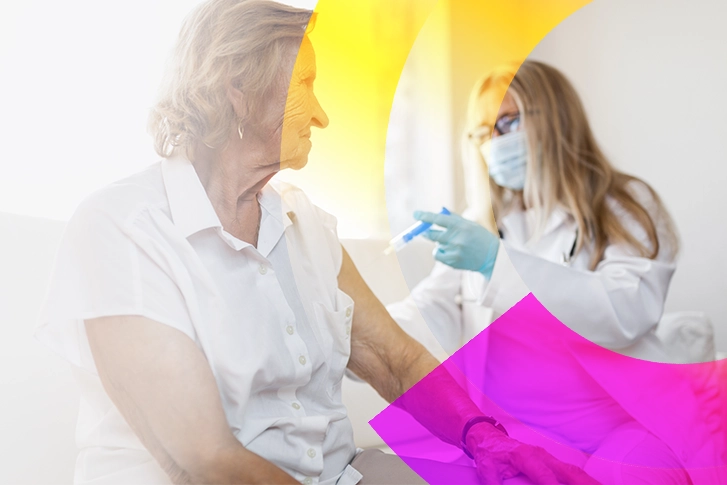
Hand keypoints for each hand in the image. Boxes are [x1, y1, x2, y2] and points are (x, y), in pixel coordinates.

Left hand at [413, 211, 499, 277]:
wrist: (492, 256)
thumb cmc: (479, 237)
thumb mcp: (469, 224)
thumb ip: (453, 218)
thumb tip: (439, 211)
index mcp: (460, 225)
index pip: (438, 219)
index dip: (425, 216)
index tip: (415, 214)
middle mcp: (456, 238)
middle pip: (431, 234)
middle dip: (426, 232)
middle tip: (425, 231)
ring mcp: (454, 250)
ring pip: (436, 245)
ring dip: (439, 243)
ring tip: (452, 244)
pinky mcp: (453, 261)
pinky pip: (438, 255)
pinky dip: (440, 253)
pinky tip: (449, 252)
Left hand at [466, 423, 600, 484]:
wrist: (487, 438)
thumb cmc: (489, 454)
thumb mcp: (487, 472)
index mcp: (525, 456)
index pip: (543, 475)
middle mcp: (541, 455)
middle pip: (569, 472)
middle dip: (585, 484)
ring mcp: (549, 459)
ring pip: (574, 472)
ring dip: (588, 483)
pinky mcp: (551, 464)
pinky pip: (571, 473)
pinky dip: (582, 481)